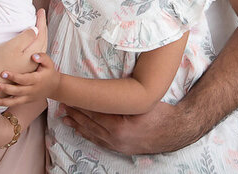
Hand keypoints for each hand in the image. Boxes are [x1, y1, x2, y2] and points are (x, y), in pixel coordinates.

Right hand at [0, 9, 46, 76]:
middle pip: (42, 41)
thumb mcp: (13, 47)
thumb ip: (26, 37)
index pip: (41, 33)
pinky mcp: (22, 70)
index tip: (41, 10)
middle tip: (41, 16)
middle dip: (42, 28)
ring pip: (39, 48)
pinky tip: (30, 45)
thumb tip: (35, 30)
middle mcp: (33, 61)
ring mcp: (28, 67)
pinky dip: (34, 45)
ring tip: (38, 28)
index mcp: (33, 53)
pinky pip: (33, 54)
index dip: (41, 21)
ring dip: (40, 36)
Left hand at [0, 52, 58, 107]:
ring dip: (2, 101)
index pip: (24, 79)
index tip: (3, 73)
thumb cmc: (49, 72)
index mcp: (37, 80)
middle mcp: (32, 90)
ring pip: (14, 101)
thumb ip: (42, 57)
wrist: (54, 87)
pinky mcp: (26, 101)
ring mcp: (28, 97)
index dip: (14, 77)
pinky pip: (14, 104)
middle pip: (17, 91)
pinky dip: (4, 104)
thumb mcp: (49, 63)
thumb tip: (33, 56)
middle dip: (5, 89)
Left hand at [60, 102, 196, 154]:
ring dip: (78, 124)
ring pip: (92, 133)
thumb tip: (101, 88)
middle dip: (75, 113)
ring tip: (65, 116)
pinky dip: (87, 134)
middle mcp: (116, 138)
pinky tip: (79, 129)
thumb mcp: (139, 102)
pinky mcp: (120, 148)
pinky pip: (99, 141)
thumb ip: (120, 98)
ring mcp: (117, 145)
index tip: (70, 96)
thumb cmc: (159, 112)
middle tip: (62, 102)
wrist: (175, 131)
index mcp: (119, 126)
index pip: (93, 113)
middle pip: (89, 123)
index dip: (80, 104)